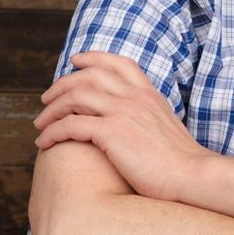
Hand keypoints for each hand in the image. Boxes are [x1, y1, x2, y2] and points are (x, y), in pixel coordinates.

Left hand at [33, 51, 216, 201]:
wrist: (193, 176)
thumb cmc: (182, 165)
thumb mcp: (167, 130)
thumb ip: (150, 119)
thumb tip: (136, 126)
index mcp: (150, 95)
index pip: (119, 63)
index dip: (94, 58)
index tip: (76, 60)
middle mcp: (135, 97)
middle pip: (90, 76)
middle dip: (62, 84)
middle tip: (46, 98)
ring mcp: (123, 112)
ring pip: (75, 96)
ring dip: (52, 109)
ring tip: (41, 123)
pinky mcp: (112, 132)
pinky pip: (70, 124)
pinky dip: (52, 132)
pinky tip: (44, 143)